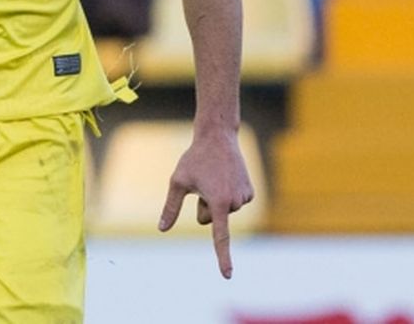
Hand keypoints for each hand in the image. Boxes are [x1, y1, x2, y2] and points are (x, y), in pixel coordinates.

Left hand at [158, 128, 255, 277]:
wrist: (218, 138)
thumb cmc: (194, 159)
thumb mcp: (178, 182)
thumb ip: (171, 208)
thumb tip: (162, 229)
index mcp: (218, 203)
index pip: (220, 237)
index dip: (222, 257)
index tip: (227, 275)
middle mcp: (235, 203)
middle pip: (212, 220)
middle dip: (204, 207)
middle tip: (204, 183)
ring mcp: (246, 198)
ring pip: (223, 212)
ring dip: (215, 199)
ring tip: (214, 177)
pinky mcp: (251, 192)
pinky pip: (233, 204)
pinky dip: (227, 195)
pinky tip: (225, 177)